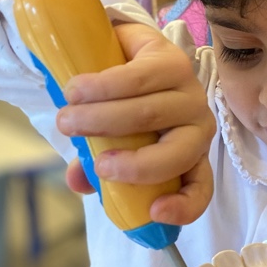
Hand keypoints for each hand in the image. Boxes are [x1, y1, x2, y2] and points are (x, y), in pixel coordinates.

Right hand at [56, 22, 215, 225]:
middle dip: (132, 165)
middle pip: (175, 153)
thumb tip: (77, 183)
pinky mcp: (170, 58)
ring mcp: (189, 91)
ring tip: (67, 120)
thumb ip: (94, 169)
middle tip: (96, 165)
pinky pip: (138, 77)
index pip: (200, 188)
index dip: (184, 206)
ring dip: (103, 120)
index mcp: (189, 155)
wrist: (122, 54)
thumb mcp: (108, 145)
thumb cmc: (121, 109)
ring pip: (151, 114)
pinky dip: (102, 87)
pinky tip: (76, 90)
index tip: (154, 212)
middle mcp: (197, 126)